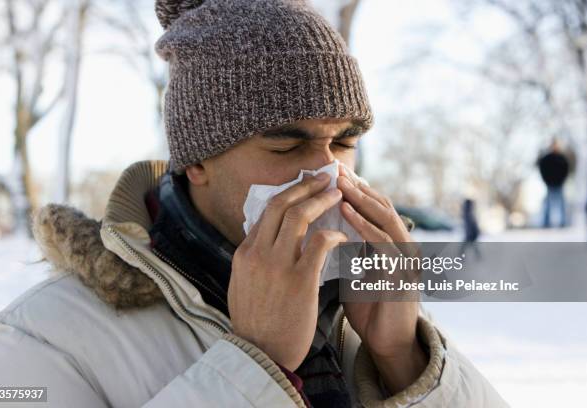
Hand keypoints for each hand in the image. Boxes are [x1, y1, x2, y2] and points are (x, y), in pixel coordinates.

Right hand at [229, 173, 347, 370]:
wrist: (259, 356)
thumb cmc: (255, 323)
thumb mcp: (242, 285)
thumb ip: (253, 260)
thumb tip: (262, 239)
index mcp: (244, 253)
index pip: (265, 212)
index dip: (288, 194)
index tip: (304, 186)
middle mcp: (257, 253)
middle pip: (280, 204)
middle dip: (304, 185)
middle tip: (324, 177)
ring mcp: (277, 265)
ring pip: (300, 216)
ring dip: (321, 200)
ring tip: (338, 193)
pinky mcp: (300, 280)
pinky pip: (321, 243)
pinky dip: (334, 233)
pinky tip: (343, 236)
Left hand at [337, 164, 427, 393]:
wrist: (388, 345)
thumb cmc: (369, 307)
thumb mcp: (354, 271)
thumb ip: (346, 249)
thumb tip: (320, 226)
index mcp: (390, 242)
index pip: (372, 206)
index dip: (353, 188)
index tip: (330, 171)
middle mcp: (402, 245)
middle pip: (380, 205)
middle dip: (356, 186)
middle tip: (335, 168)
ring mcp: (406, 258)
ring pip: (385, 217)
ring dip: (360, 198)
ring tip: (339, 183)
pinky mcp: (404, 274)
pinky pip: (383, 243)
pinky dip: (364, 225)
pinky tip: (346, 212)